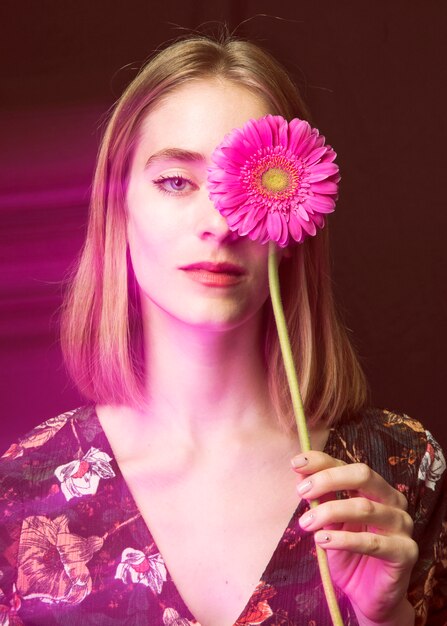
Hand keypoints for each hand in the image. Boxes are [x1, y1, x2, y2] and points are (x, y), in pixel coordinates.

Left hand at [291, 451, 417, 625]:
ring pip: (364, 507)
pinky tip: (322, 541)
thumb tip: (302, 476)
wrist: (366, 595)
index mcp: (375, 489)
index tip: (295, 464)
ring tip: (305, 523)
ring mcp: (402, 525)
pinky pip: (372, 543)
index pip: (347, 466)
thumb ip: (323, 499)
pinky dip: (343, 540)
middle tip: (301, 492)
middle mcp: (393, 501)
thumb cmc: (347, 554)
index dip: (321, 462)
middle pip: (362, 475)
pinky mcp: (405, 552)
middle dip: (328, 479)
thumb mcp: (330, 523)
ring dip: (329, 512)